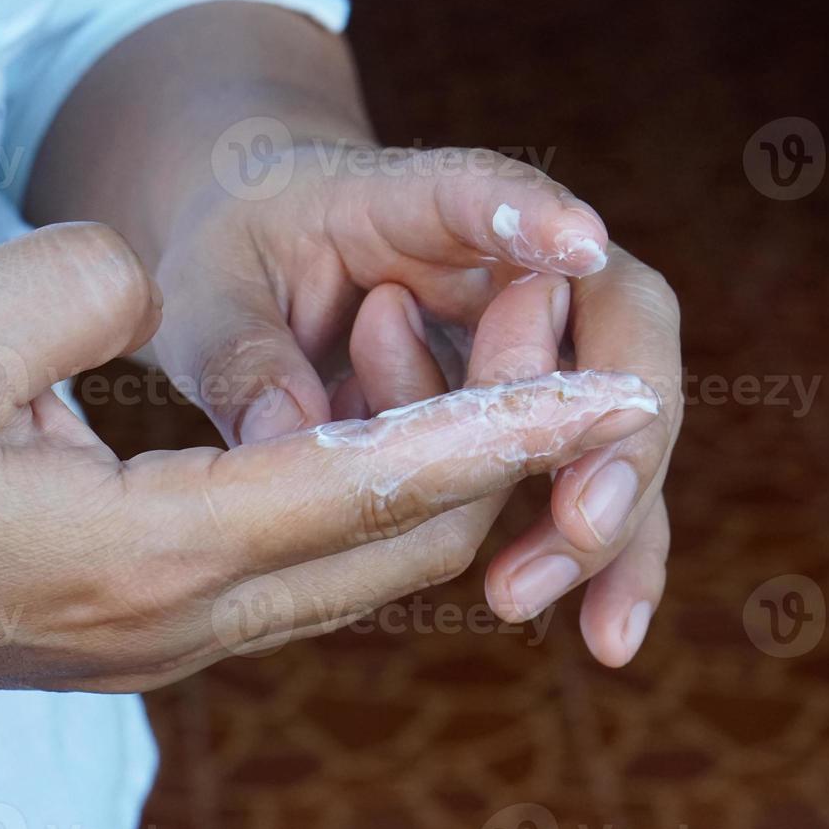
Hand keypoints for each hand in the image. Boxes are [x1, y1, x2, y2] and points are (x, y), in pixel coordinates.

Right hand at [0, 224, 656, 781]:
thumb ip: (91, 289)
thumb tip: (158, 297)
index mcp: (149, 552)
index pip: (378, 484)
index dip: (507, 429)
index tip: (615, 394)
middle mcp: (185, 620)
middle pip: (406, 547)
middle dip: (499, 455)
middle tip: (546, 351)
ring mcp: (172, 642)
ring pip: (364, 571)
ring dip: (434, 479)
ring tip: (462, 369)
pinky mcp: (153, 634)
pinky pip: (307, 576)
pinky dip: (364, 504)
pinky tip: (366, 428)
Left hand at [154, 146, 682, 664]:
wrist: (262, 260)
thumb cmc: (238, 256)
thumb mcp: (207, 291)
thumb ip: (241, 354)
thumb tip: (290, 440)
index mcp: (410, 202)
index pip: (481, 192)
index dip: (533, 217)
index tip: (580, 247)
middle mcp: (503, 264)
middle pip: (614, 316)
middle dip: (613, 422)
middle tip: (577, 517)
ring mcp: (533, 343)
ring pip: (621, 415)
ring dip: (608, 517)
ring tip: (526, 595)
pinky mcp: (531, 418)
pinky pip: (585, 485)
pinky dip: (600, 559)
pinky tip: (605, 637)